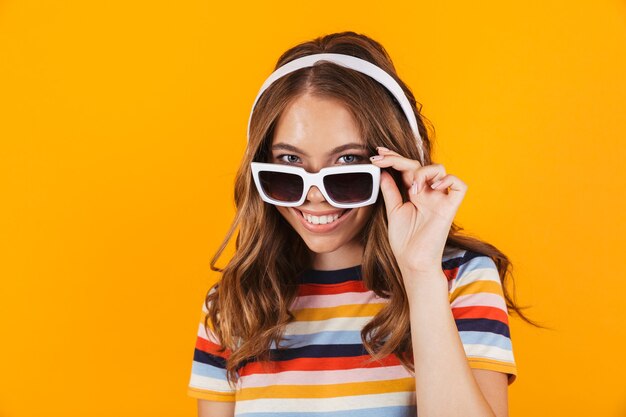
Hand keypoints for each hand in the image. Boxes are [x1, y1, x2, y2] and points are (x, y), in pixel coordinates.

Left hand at [370, 147, 467, 276]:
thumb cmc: (404, 241)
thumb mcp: (393, 210)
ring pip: (440, 169)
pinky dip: (448, 180)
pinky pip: (459, 186)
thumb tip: (383, 172)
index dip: (393, 159)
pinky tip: (431, 188)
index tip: (376, 155)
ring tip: (411, 186)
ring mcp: (440, 199)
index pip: (407, 169)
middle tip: (380, 158)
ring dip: (422, 172)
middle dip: (398, 158)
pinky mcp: (450, 208)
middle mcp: (429, 193)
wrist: (412, 261)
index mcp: (415, 193)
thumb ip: (390, 190)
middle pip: (419, 165)